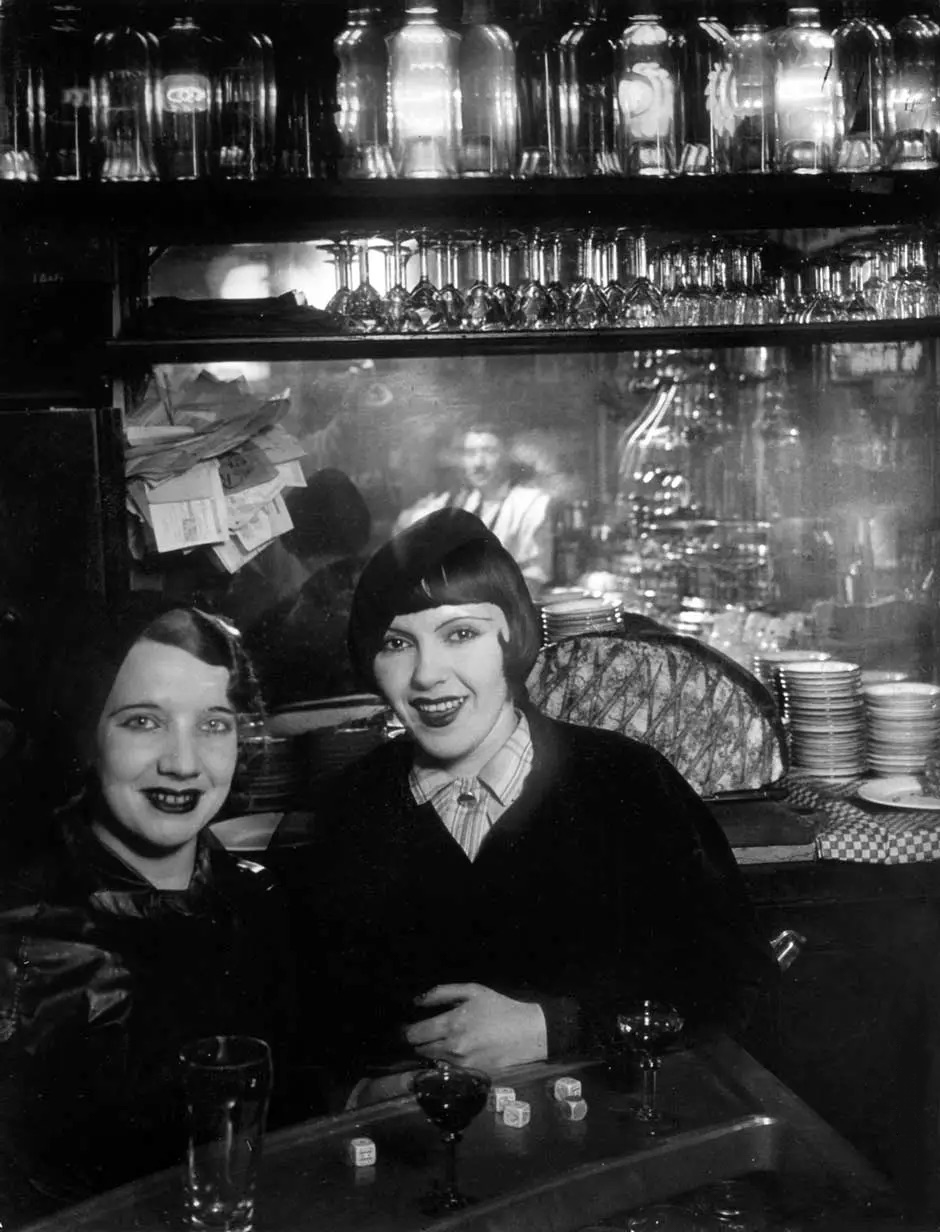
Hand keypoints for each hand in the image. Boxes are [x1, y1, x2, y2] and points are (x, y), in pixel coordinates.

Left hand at [404, 982, 547, 1073]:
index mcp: (452, 1024)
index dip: (409, 1031)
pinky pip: (448, 1069)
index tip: (408, 1027)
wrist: (528, 1033)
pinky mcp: (470, 1075)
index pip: (415, 1034)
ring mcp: (461, 1064)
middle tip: (424, 1034)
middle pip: (420, 1050)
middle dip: (419, 1042)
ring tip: (441, 1041)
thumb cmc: (499, 1007)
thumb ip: (442, 993)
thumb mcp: (473, 991)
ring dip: (432, 1052)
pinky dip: (446, 1062)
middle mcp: (452, 1047)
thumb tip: (416, 1001)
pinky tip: (455, 1052)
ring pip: (433, 1061)